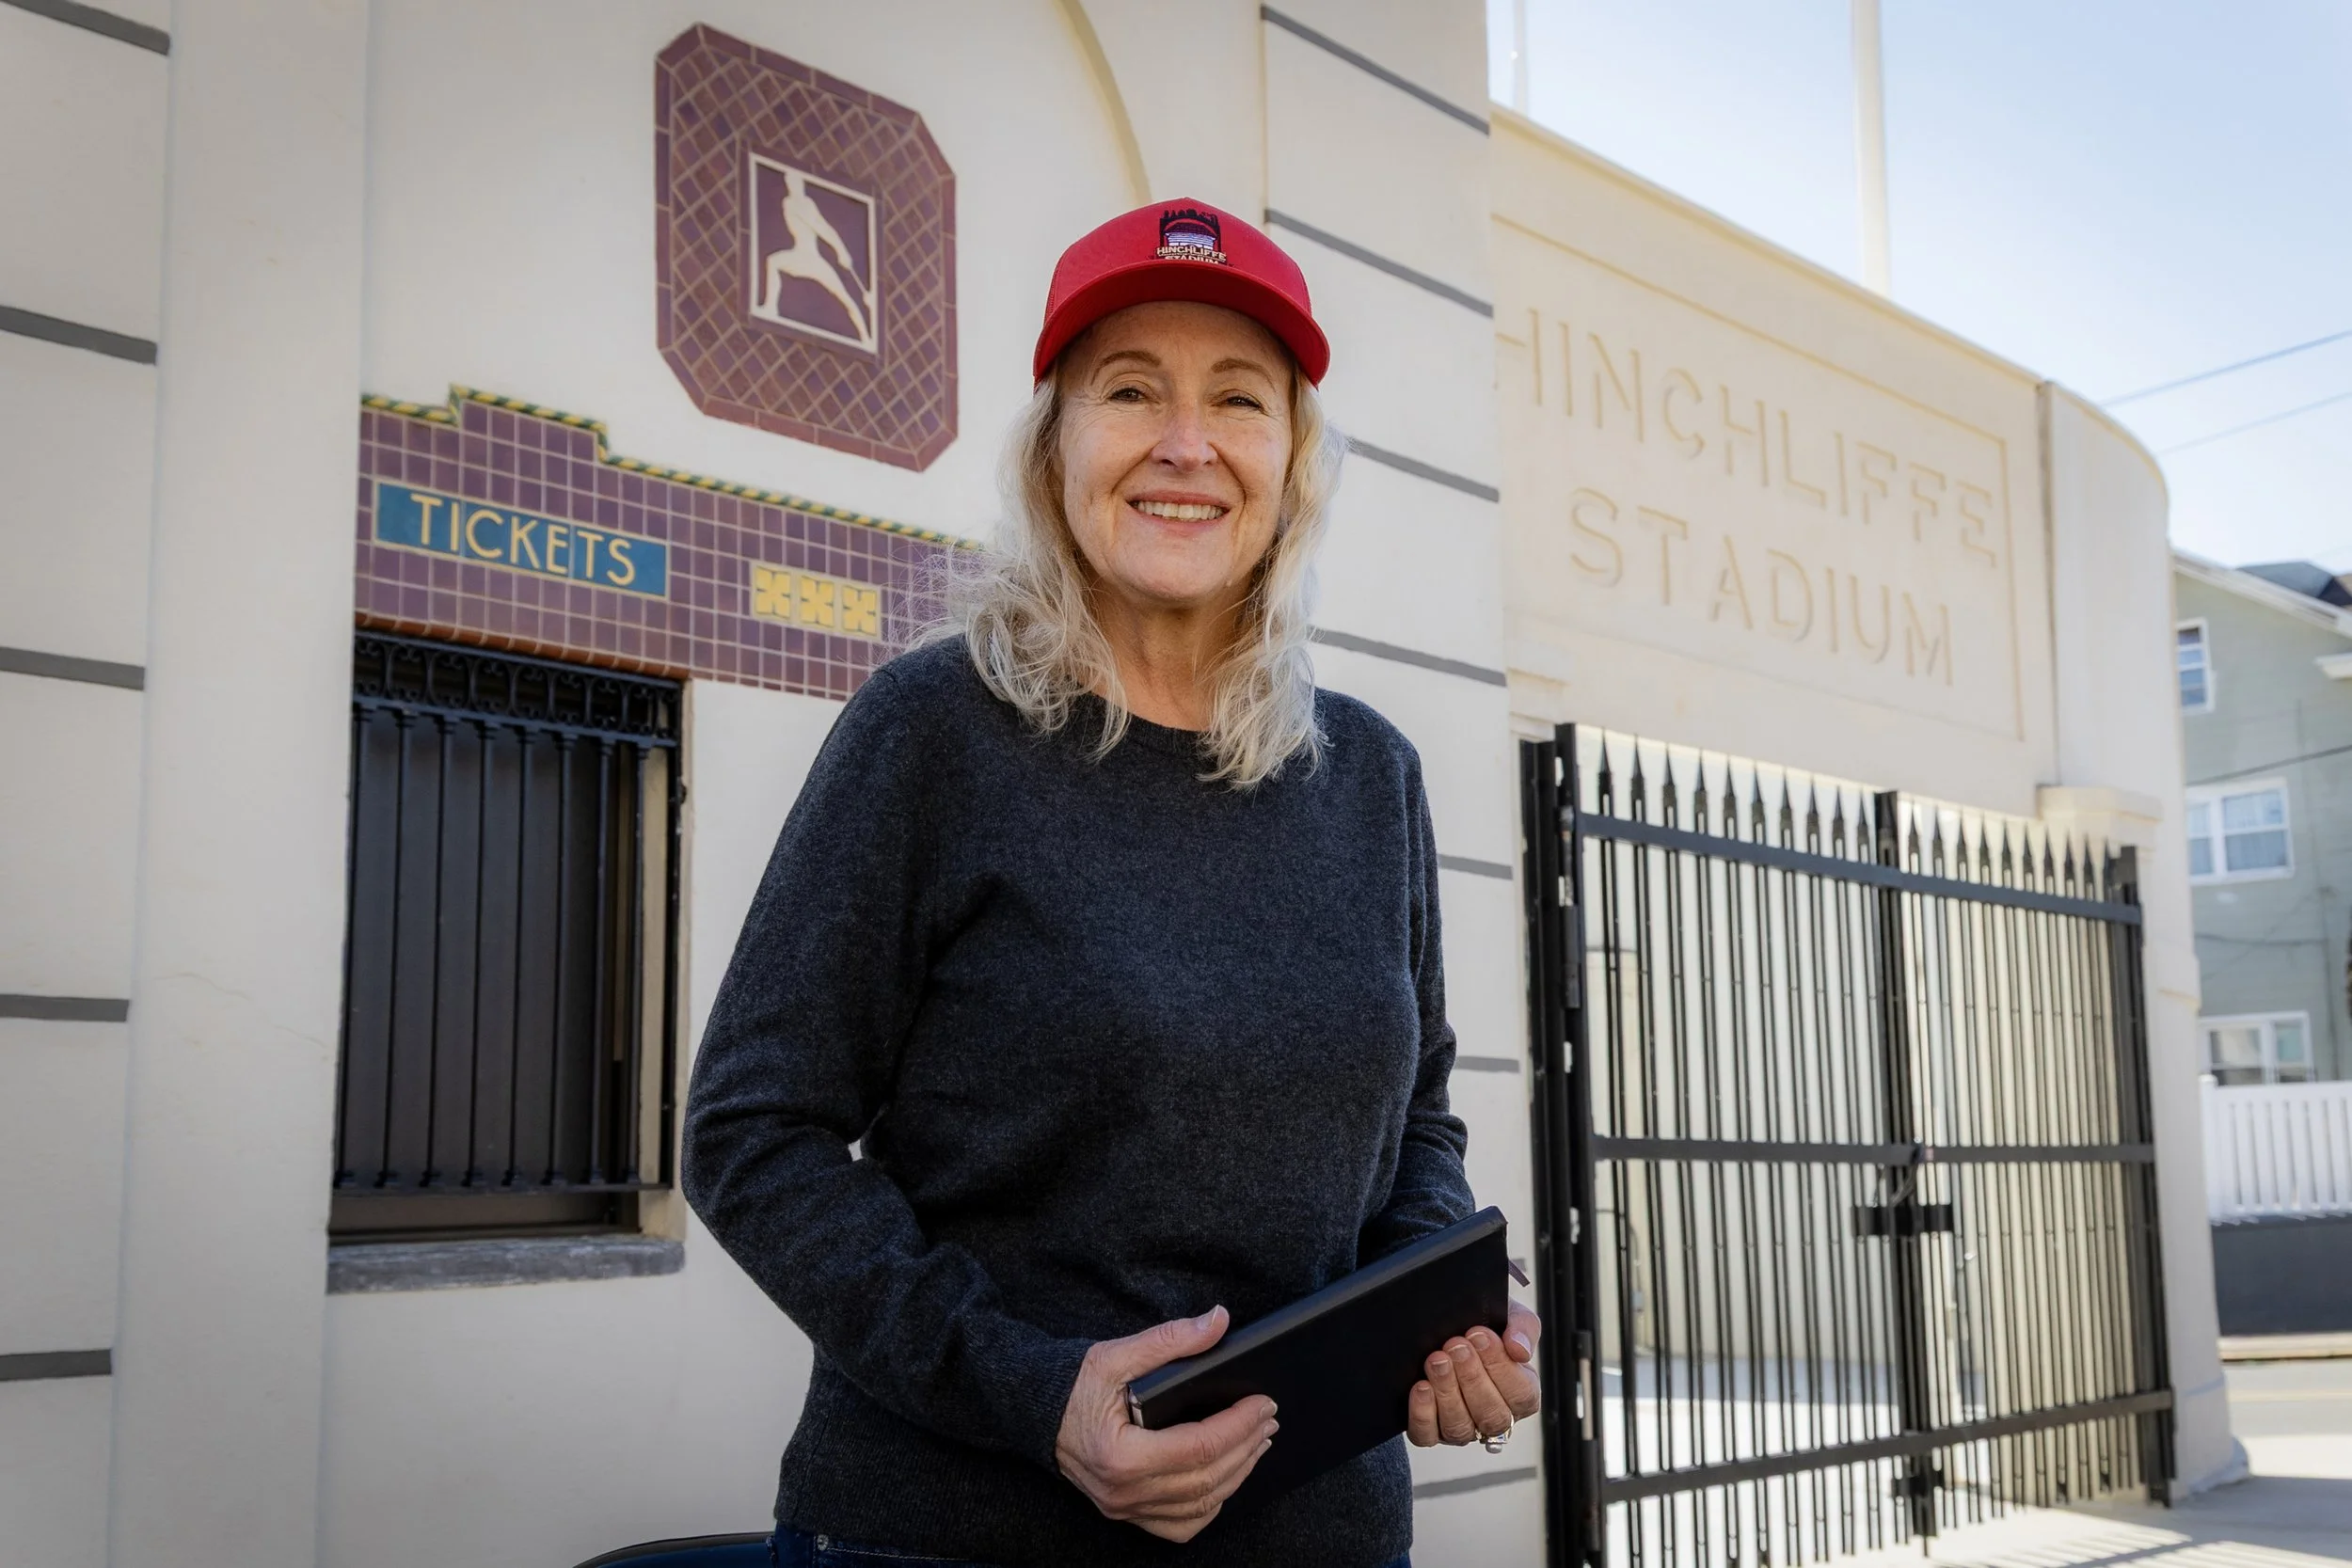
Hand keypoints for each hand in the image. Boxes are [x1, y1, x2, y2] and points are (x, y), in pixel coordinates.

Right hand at [1054, 1306, 1277, 1541]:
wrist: (1036, 1411)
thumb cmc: (1073, 1385)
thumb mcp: (1116, 1354)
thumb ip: (1170, 1339)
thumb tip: (1218, 1321)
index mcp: (1121, 1455)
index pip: (1199, 1448)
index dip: (1238, 1425)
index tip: (1262, 1402)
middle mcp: (1123, 1491)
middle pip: (1206, 1480)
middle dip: (1246, 1447)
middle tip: (1269, 1418)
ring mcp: (1125, 1508)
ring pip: (1200, 1506)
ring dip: (1237, 1474)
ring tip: (1258, 1442)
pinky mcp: (1126, 1512)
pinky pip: (1180, 1525)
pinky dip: (1211, 1504)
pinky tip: (1227, 1478)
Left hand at [1406, 1298, 1540, 1446]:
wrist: (1443, 1321)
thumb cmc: (1481, 1329)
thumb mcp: (1508, 1317)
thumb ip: (1523, 1329)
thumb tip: (1519, 1349)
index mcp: (1520, 1395)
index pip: (1522, 1395)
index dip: (1501, 1367)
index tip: (1480, 1336)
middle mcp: (1492, 1417)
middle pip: (1492, 1415)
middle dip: (1473, 1378)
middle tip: (1456, 1346)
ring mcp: (1462, 1429)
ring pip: (1460, 1427)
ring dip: (1448, 1391)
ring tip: (1437, 1360)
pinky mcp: (1430, 1432)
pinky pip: (1426, 1435)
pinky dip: (1423, 1414)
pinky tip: (1421, 1387)